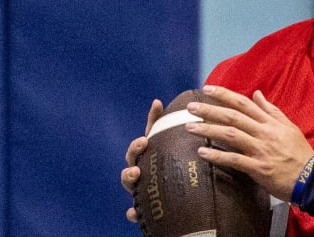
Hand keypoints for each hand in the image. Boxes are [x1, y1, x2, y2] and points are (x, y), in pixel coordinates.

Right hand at [120, 98, 163, 222]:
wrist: (183, 198)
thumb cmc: (174, 166)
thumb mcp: (174, 145)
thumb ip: (167, 126)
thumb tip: (158, 101)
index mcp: (148, 159)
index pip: (140, 149)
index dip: (138, 145)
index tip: (145, 140)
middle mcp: (141, 174)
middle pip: (130, 165)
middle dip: (134, 156)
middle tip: (141, 153)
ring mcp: (141, 191)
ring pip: (129, 185)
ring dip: (129, 178)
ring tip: (136, 174)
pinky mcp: (145, 208)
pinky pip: (136, 213)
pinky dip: (132, 213)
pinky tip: (133, 213)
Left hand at [185, 85, 313, 201]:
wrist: (312, 178)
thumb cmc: (300, 153)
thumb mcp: (289, 126)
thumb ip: (271, 110)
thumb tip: (257, 94)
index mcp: (270, 122)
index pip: (244, 103)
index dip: (224, 95)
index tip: (207, 89)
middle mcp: (264, 132)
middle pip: (233, 116)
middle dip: (210, 110)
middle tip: (191, 107)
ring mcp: (260, 150)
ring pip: (231, 135)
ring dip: (209, 130)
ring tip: (190, 127)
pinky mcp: (258, 168)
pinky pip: (234, 160)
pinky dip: (217, 155)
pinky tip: (202, 152)